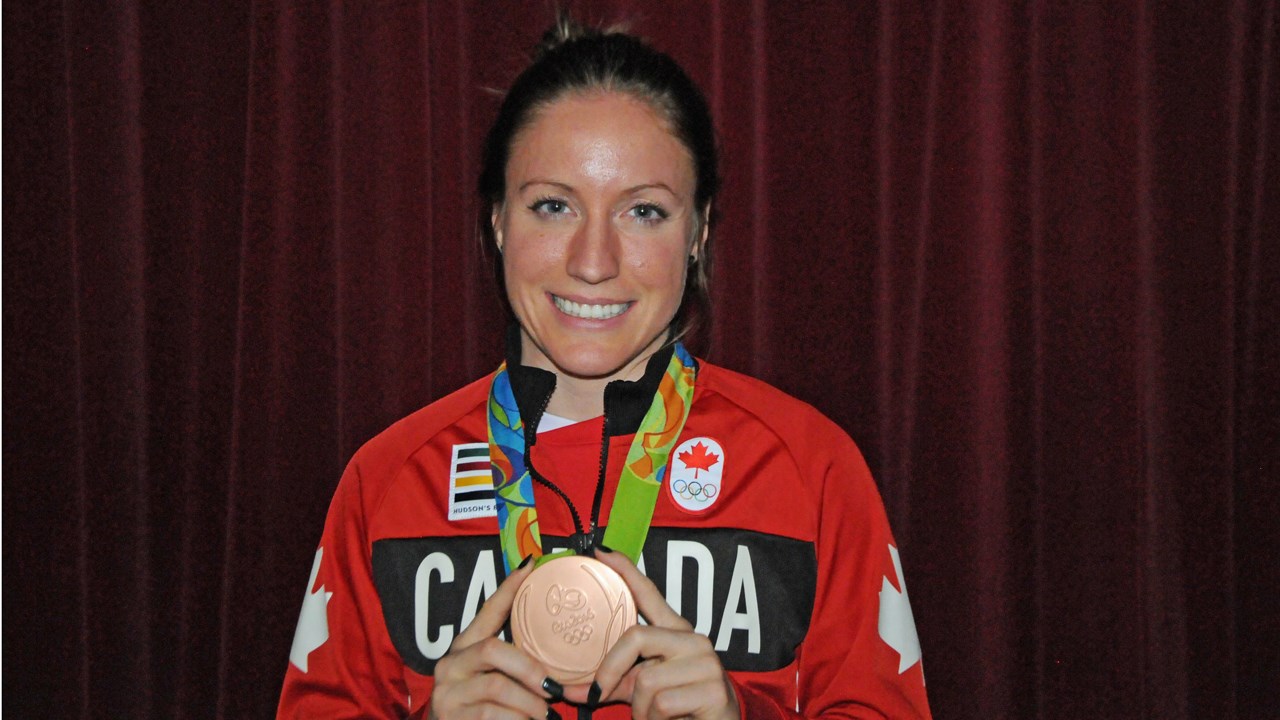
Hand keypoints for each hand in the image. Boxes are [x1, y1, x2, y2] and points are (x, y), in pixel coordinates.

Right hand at [429, 557, 563, 719]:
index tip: (531, 565)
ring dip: (530, 704)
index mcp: (464, 649)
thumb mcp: (493, 679)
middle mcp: (450, 665)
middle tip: (553, 688)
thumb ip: (513, 661)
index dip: (508, 588)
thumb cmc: (478, 709)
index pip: (487, 611)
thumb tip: (552, 638)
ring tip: (544, 714)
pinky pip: (493, 715)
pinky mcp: (451, 718)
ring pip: (498, 687)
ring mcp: (447, 692)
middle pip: (493, 649)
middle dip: (529, 668)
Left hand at [564, 547, 740, 719]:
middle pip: (636, 636)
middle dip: (610, 669)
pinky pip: (662, 703)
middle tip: (600, 693)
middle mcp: (692, 640)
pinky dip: (655, 719)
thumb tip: (563, 689)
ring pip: (646, 679)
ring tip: (653, 715)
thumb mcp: (639, 691)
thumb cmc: (678, 708)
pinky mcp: (712, 689)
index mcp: (674, 633)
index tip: (601, 552)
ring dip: (641, 708)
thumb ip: (608, 684)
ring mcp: (706, 662)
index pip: (649, 594)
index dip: (626, 571)